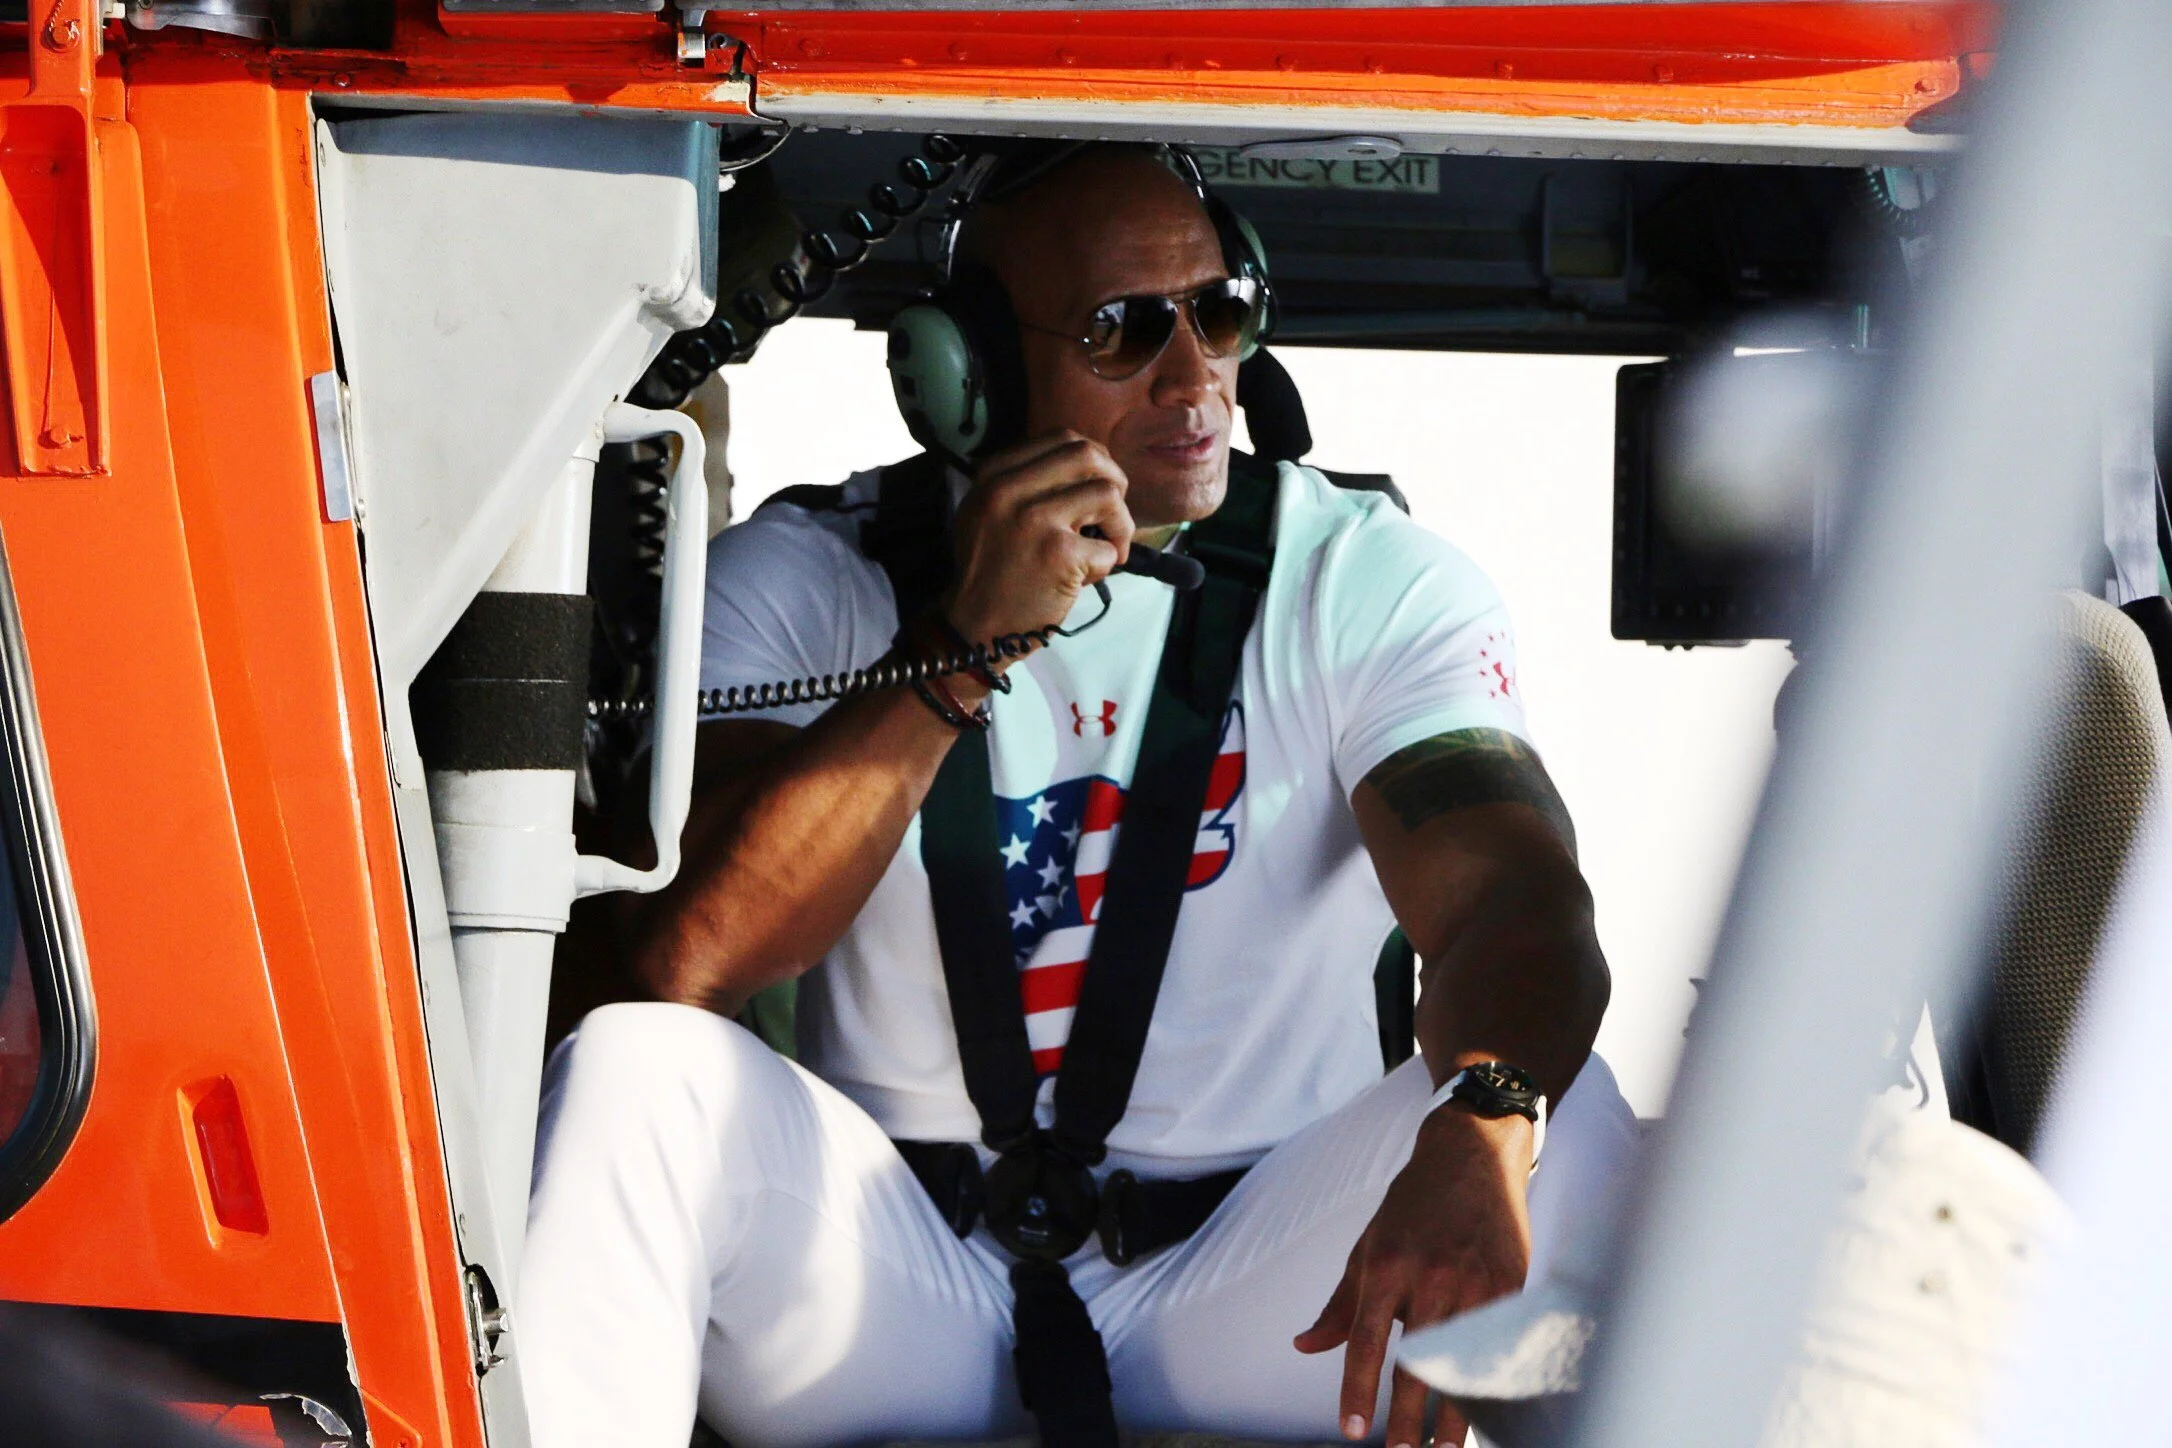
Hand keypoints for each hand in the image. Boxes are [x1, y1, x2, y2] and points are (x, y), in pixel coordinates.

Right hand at [945, 432, 1133, 649]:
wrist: (973, 629)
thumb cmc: (990, 573)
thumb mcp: (986, 512)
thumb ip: (1023, 483)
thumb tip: (1088, 468)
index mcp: (993, 476)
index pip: (1061, 438)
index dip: (1093, 460)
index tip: (1095, 485)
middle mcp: (1009, 491)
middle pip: (1088, 454)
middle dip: (1115, 480)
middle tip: (1114, 511)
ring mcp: (1034, 520)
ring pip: (1108, 494)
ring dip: (1120, 524)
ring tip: (1107, 548)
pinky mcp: (1059, 554)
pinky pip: (1108, 546)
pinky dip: (1107, 563)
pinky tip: (1086, 577)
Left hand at [1294, 1105, 1533, 1447]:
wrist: (1472, 1156)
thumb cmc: (1412, 1207)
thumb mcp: (1367, 1247)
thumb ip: (1340, 1305)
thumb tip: (1306, 1347)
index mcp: (1388, 1266)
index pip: (1368, 1342)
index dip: (1359, 1391)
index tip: (1351, 1431)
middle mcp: (1432, 1276)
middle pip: (1418, 1363)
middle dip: (1408, 1418)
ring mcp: (1477, 1282)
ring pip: (1463, 1361)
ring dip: (1455, 1414)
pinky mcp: (1513, 1283)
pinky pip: (1500, 1345)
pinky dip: (1492, 1380)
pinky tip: (1487, 1409)